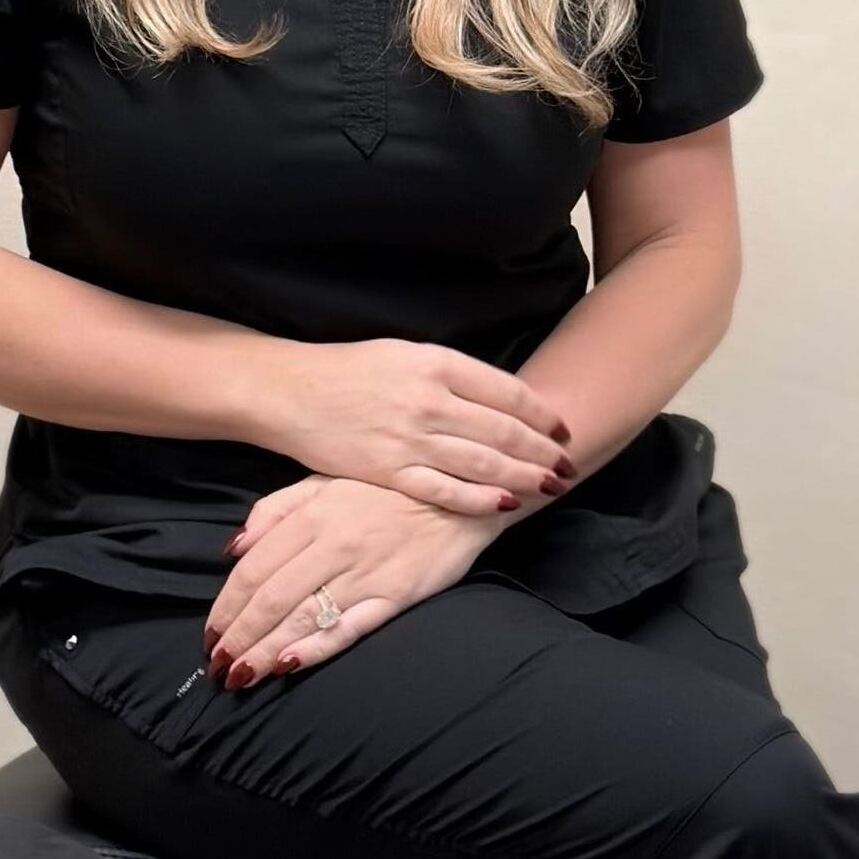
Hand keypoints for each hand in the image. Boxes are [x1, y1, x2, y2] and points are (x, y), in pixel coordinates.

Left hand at [204, 474, 500, 687]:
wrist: (460, 493)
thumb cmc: (385, 487)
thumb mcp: (325, 480)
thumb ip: (276, 511)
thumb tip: (235, 548)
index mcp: (311, 515)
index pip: (254, 568)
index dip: (227, 605)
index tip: (211, 632)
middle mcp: (332, 545)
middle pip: (272, 598)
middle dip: (240, 636)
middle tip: (218, 665)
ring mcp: (365, 573)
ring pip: (303, 618)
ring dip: (266, 650)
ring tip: (242, 675)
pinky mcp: (394, 597)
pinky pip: (348, 629)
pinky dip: (316, 649)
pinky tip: (289, 666)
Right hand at [245, 337, 578, 516]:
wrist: (290, 392)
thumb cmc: (349, 370)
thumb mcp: (405, 354)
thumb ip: (451, 374)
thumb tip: (500, 399)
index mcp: (435, 362)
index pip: (506, 391)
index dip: (541, 413)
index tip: (561, 428)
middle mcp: (428, 398)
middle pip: (503, 429)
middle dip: (542, 451)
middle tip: (568, 465)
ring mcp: (409, 437)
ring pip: (482, 462)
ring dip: (523, 476)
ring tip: (549, 485)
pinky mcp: (389, 470)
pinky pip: (445, 490)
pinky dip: (479, 499)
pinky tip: (504, 504)